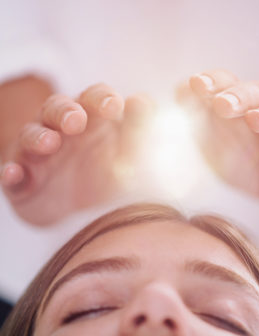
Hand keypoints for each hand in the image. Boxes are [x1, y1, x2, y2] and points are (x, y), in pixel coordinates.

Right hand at [0, 83, 153, 224]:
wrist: (83, 212)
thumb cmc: (107, 174)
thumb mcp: (129, 153)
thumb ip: (138, 128)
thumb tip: (142, 101)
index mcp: (90, 121)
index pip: (93, 98)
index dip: (101, 98)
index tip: (114, 106)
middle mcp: (61, 131)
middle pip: (57, 108)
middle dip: (65, 111)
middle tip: (77, 120)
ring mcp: (38, 155)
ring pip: (30, 136)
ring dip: (38, 137)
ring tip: (50, 143)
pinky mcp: (22, 182)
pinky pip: (11, 174)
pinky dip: (11, 173)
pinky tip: (15, 174)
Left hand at [177, 69, 258, 214]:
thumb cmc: (245, 158)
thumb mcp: (216, 139)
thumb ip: (199, 116)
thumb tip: (178, 91)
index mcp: (245, 106)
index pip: (230, 85)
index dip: (214, 82)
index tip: (195, 83)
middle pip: (257, 97)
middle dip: (239, 97)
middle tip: (221, 104)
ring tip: (255, 120)